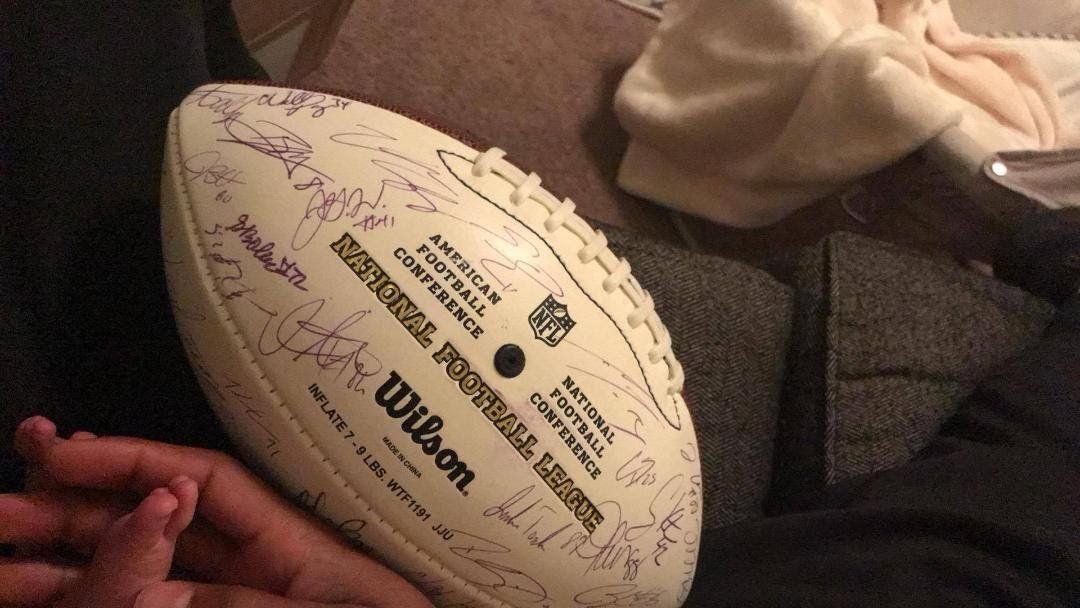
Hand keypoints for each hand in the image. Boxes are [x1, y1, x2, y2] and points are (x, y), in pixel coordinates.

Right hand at [2, 416, 432, 606]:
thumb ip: (244, 588)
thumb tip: (163, 530)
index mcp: (295, 543)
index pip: (200, 480)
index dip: (127, 459)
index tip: (59, 453)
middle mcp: (258, 565)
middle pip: (152, 523)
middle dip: (74, 511)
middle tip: (0, 507)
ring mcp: (230, 598)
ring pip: (138, 571)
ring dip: (69, 563)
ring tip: (0, 560)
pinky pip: (153, 604)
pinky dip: (104, 592)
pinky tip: (49, 589)